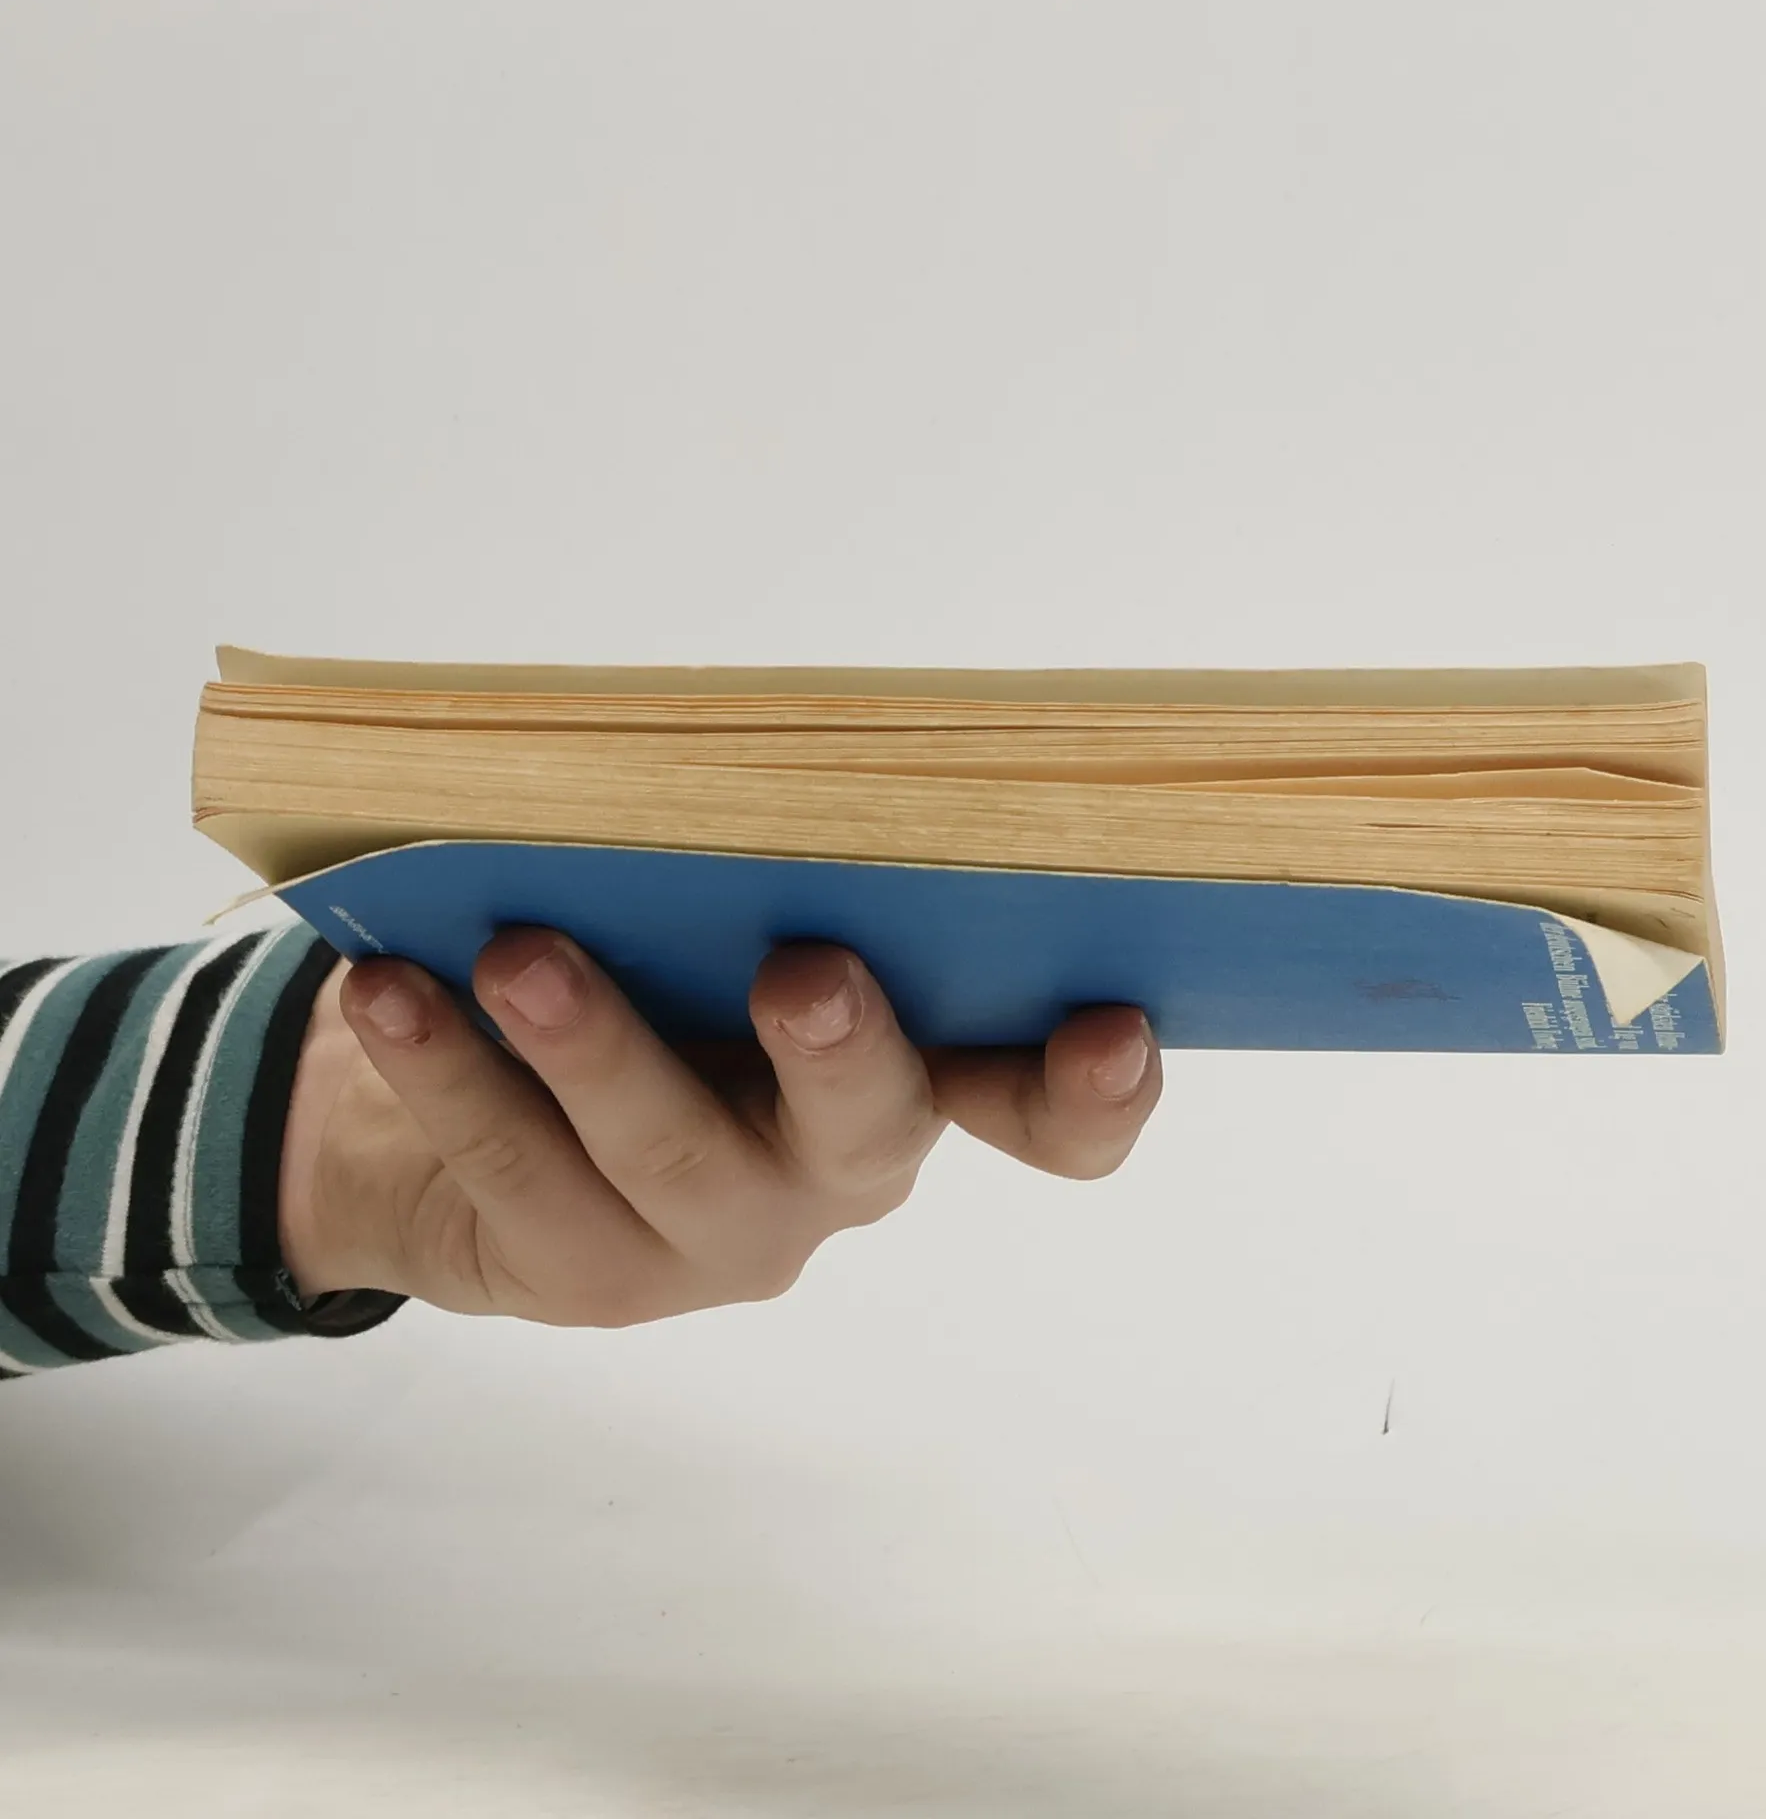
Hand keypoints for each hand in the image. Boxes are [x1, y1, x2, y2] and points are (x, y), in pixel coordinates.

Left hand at [279, 931, 1160, 1322]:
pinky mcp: (591, 1274)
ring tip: (519, 951)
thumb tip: (759, 745)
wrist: (489, 1116)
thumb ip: (773, 867)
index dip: (1093, 1091)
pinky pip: (518, 1172)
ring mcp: (718, 1239)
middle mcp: (839, 1172)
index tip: (1113, 1025)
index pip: (1042, 1110)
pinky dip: (452, 1072)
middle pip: (871, 1131)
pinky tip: (397, 991)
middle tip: (806, 972)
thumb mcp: (729, 917)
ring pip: (670, 1153)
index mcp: (916, 1077)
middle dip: (844, 1052)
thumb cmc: (655, 971)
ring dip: (597, 1045)